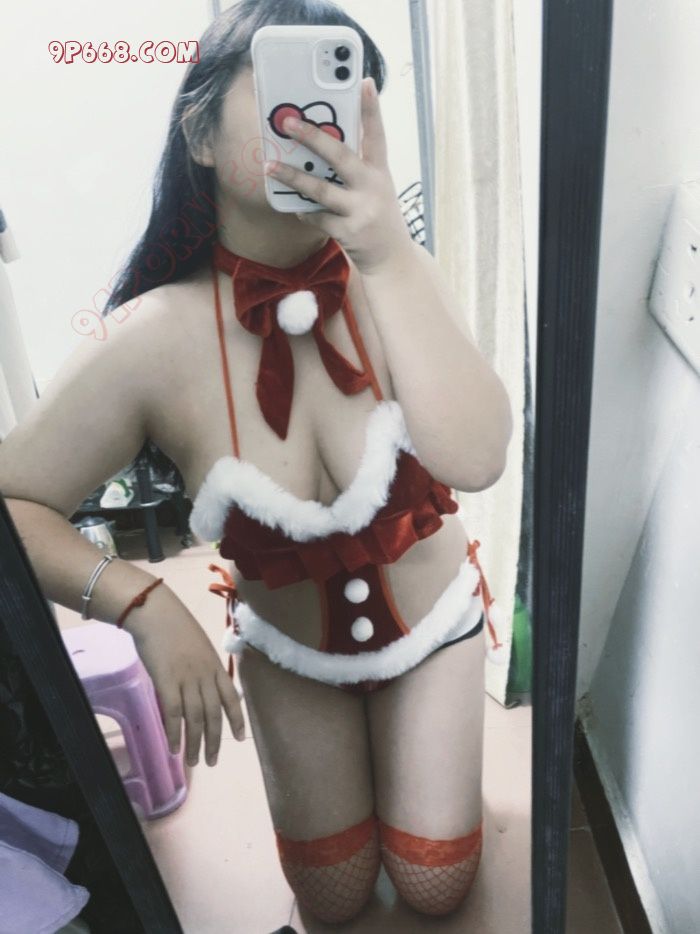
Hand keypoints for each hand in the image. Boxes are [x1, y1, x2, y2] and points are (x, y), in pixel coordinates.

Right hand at [125, 605, 245, 765]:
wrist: (156, 613)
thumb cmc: (175, 626)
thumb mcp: (199, 646)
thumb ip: (204, 666)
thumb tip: (203, 686)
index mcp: (215, 666)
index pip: (231, 697)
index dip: (236, 720)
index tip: (239, 739)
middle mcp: (205, 675)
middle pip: (213, 714)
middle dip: (215, 740)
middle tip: (212, 761)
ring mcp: (187, 678)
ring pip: (195, 718)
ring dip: (195, 743)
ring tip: (193, 761)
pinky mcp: (166, 681)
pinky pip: (173, 713)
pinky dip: (175, 733)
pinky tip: (173, 747)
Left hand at [263, 76, 413, 275]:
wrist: (392, 260)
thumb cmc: (377, 217)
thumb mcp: (376, 189)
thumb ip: (354, 170)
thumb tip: (316, 151)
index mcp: (380, 172)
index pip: (377, 134)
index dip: (371, 108)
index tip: (365, 82)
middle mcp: (373, 187)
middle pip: (340, 156)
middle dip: (312, 137)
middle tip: (288, 122)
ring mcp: (361, 210)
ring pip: (320, 189)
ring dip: (292, 177)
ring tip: (270, 166)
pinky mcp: (349, 232)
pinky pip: (316, 217)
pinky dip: (303, 211)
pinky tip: (293, 206)